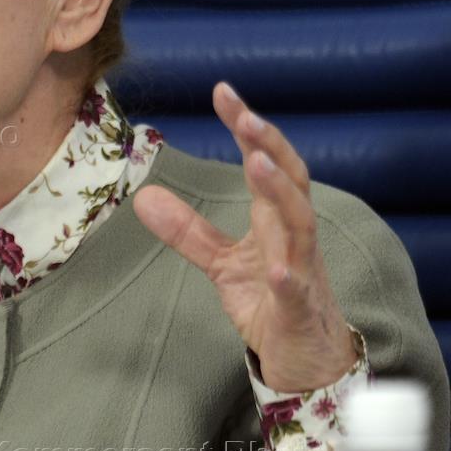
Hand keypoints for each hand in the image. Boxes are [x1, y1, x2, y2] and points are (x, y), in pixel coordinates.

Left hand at [132, 82, 358, 392]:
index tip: (223, 91)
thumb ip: (188, 230)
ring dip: (280, 193)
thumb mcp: (222, 263)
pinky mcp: (300, 310)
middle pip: (290, 181)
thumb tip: (144, 196)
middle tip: (245, 115)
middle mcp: (293, 237)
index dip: (247, 127)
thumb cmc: (271, 302)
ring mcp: (301, 271)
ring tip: (258, 164)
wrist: (307, 359)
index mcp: (274, 220)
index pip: (264, 162)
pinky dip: (287, 278)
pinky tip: (276, 270)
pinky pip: (296, 291)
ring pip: (301, 225)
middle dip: (270, 146)